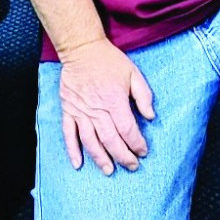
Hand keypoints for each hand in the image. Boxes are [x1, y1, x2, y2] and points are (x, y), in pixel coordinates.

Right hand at [56, 37, 155, 173]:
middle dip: (123, 156)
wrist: (82, 49)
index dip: (137, 143)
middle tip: (132, 166)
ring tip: (109, 170)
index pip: (127, 130)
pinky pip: (69, 134)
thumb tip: (151, 117)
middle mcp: (97, 110)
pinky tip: (78, 164)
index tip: (143, 151)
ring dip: (100, 158)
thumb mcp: (133, 73)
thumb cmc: (109, 60)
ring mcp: (80, 112)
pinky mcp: (68, 111)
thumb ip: (144, 96)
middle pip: (111, 140)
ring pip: (90, 141)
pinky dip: (72, 150)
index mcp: (114, 100)